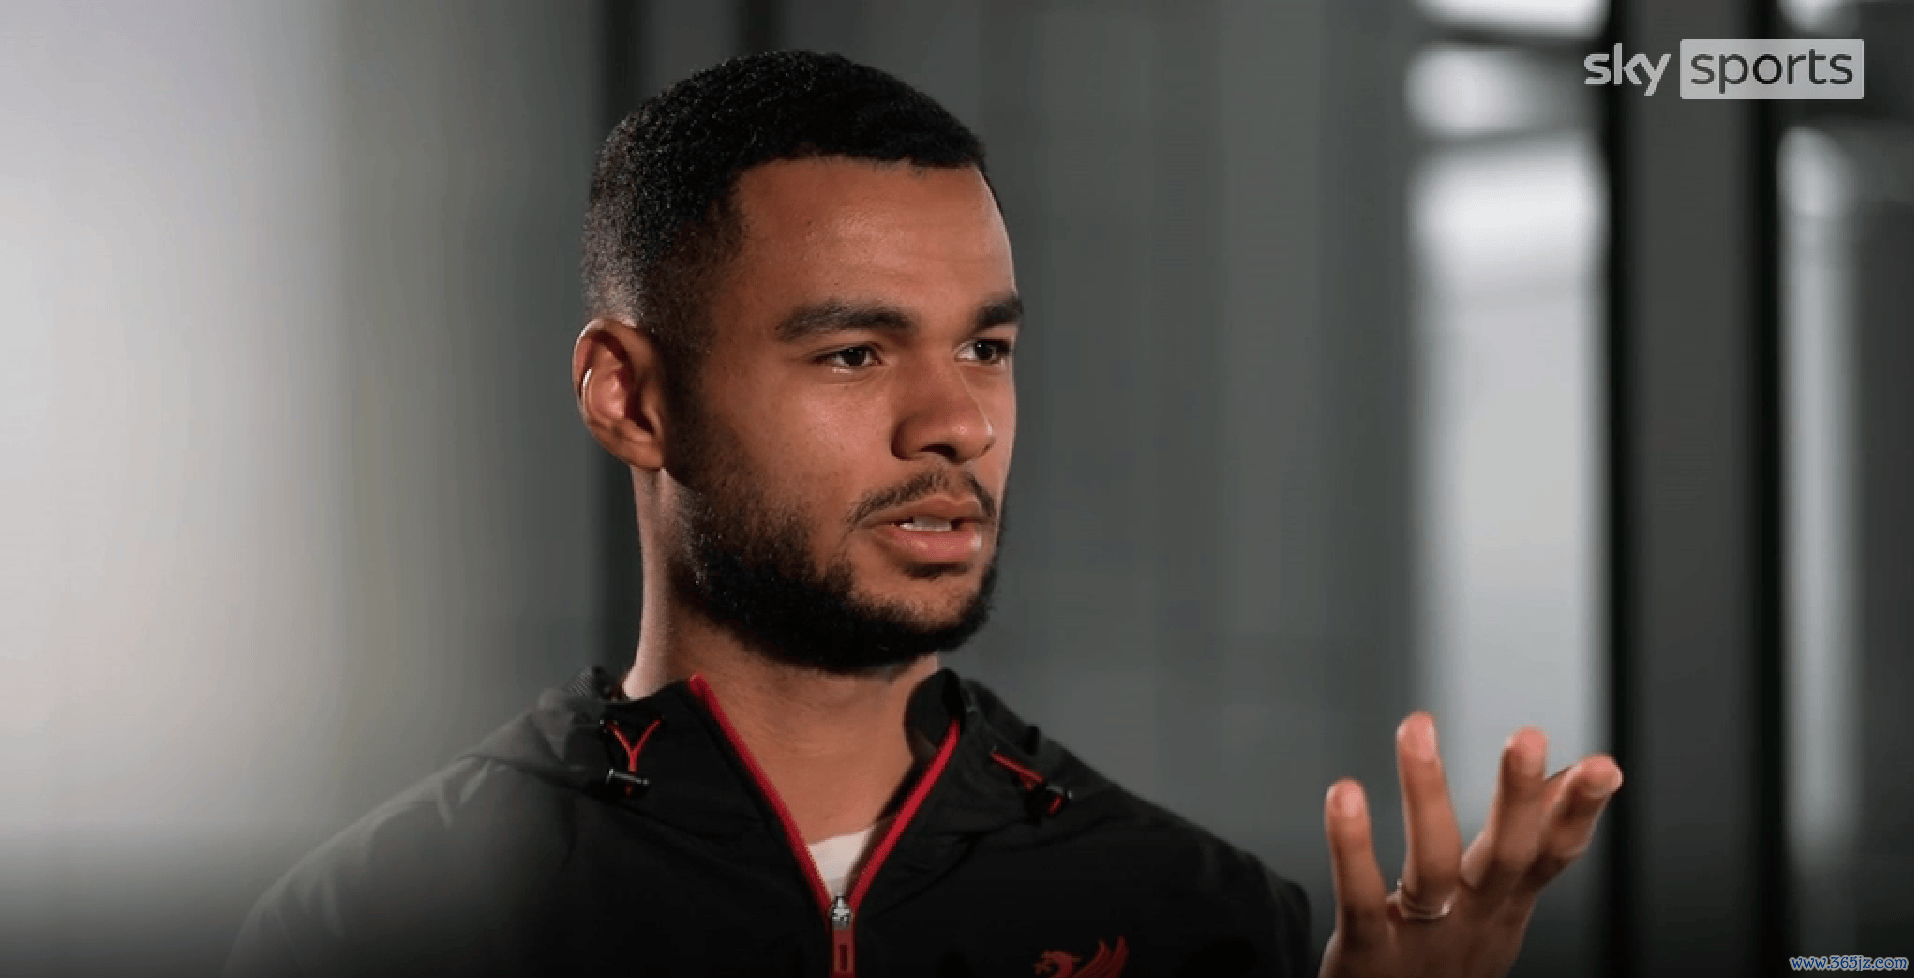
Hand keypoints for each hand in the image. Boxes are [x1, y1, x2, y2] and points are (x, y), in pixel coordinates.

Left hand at [1317, 713, 1621, 977]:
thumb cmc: (1440, 963)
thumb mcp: (1494, 911)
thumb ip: (1523, 849)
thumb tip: (1565, 779)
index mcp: (1503, 909)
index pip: (1549, 856)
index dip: (1578, 814)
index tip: (1605, 767)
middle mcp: (1471, 923)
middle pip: (1506, 857)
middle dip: (1519, 797)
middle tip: (1528, 736)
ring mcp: (1423, 941)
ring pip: (1431, 866)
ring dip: (1426, 792)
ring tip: (1418, 727)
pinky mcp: (1368, 955)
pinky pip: (1360, 898)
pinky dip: (1352, 848)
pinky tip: (1344, 794)